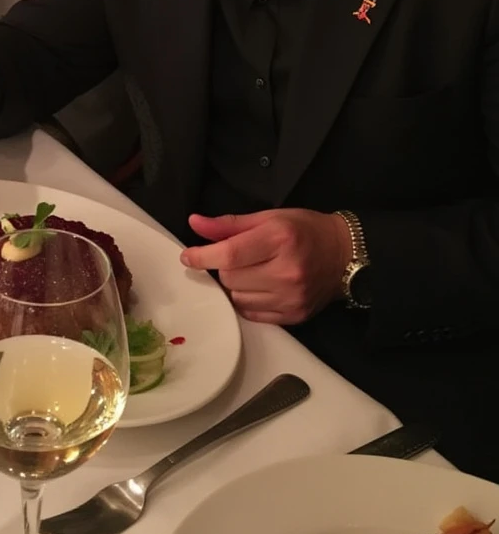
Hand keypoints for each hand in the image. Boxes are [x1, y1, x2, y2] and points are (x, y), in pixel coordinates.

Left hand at [179, 209, 351, 324]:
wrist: (345, 255)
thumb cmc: (305, 230)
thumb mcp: (270, 217)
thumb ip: (230, 224)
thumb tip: (195, 223)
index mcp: (279, 239)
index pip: (230, 254)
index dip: (203, 256)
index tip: (188, 256)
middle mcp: (286, 271)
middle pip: (230, 278)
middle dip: (225, 268)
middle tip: (239, 258)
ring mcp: (291, 297)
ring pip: (237, 299)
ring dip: (236, 286)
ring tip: (253, 272)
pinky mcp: (294, 316)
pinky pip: (252, 314)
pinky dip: (248, 301)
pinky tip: (260, 287)